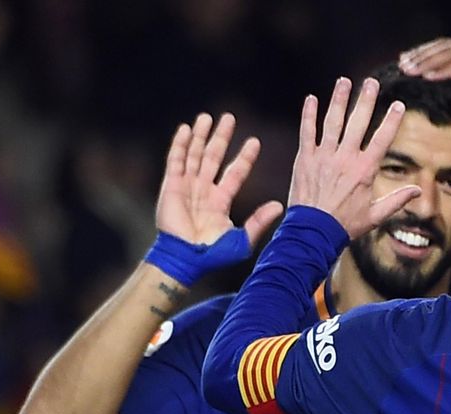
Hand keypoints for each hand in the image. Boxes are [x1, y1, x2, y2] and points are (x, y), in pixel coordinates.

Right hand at [156, 113, 283, 246]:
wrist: (187, 259)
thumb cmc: (213, 255)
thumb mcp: (242, 239)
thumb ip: (259, 221)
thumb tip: (279, 206)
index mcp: (221, 201)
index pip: (236, 173)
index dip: (245, 157)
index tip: (255, 141)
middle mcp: (204, 190)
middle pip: (214, 157)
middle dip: (222, 137)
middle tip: (230, 118)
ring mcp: (187, 186)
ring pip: (196, 154)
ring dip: (202, 135)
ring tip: (208, 117)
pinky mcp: (172, 186)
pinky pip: (176, 160)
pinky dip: (180, 144)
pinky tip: (186, 129)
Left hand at [288, 78, 420, 237]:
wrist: (313, 232)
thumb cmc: (345, 225)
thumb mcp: (375, 216)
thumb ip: (396, 200)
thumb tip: (418, 190)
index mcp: (364, 170)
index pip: (382, 139)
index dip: (392, 120)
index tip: (398, 104)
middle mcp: (345, 158)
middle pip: (358, 123)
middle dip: (366, 100)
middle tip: (371, 82)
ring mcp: (323, 156)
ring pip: (332, 122)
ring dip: (339, 100)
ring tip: (344, 81)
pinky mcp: (305, 159)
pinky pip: (307, 132)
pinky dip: (308, 115)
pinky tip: (311, 99)